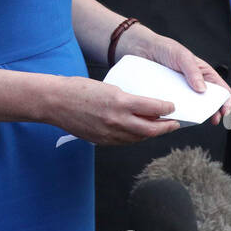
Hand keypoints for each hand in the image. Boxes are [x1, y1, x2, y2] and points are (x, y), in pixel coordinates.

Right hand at [48, 77, 181, 144]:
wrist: (56, 102)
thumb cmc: (78, 89)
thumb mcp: (109, 88)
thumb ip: (127, 99)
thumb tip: (145, 107)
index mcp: (120, 102)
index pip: (153, 108)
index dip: (167, 108)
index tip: (172, 107)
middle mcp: (118, 120)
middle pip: (151, 129)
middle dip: (166, 127)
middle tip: (174, 123)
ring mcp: (110, 133)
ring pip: (139, 137)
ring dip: (151, 133)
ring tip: (159, 128)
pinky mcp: (102, 141)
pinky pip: (125, 141)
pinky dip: (135, 137)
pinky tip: (138, 132)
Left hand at [117, 23, 230, 124]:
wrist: (140, 49)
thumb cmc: (164, 48)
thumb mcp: (182, 56)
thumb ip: (193, 71)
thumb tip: (202, 89)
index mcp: (203, 73)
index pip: (220, 88)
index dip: (227, 100)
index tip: (225, 109)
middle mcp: (194, 84)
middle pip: (209, 101)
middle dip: (215, 111)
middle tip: (214, 119)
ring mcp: (181, 92)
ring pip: (193, 108)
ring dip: (197, 115)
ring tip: (197, 119)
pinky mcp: (168, 97)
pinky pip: (176, 108)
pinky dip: (180, 114)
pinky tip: (178, 117)